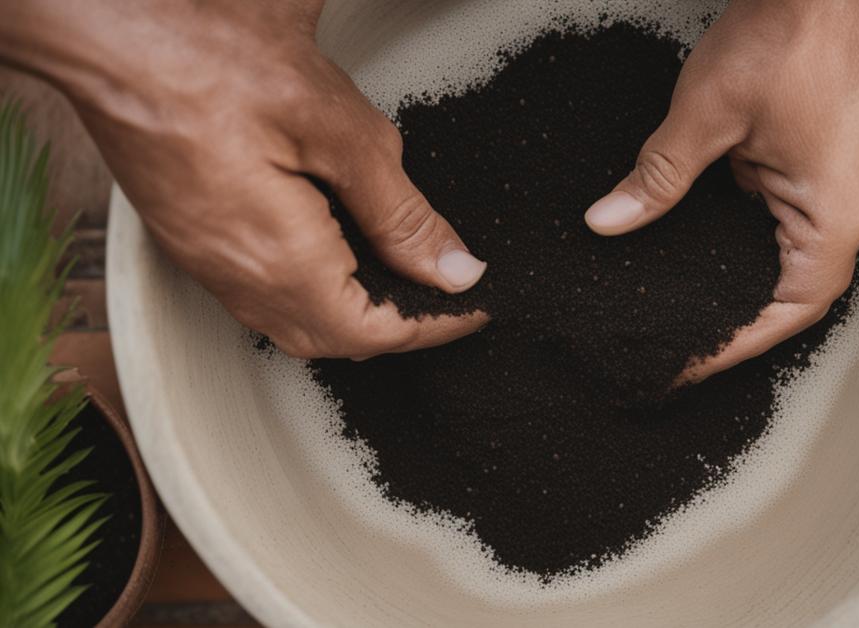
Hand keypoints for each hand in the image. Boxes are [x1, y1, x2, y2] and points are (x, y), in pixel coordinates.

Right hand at [3, 0, 486, 358]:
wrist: (114, 36)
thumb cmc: (212, 62)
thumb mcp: (339, 132)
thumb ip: (401, 212)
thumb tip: (451, 268)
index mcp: (281, 262)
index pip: (375, 332)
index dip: (433, 326)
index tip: (473, 307)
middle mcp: (238, 279)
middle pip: (335, 341)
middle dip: (396, 328)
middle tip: (444, 299)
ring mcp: (207, 263)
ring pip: (295, 323)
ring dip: (354, 315)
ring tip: (401, 279)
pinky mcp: (191, 238)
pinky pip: (262, 294)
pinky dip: (313, 292)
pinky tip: (335, 256)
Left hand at [584, 0, 858, 383]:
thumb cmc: (792, 34)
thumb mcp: (707, 116)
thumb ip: (658, 177)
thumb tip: (610, 222)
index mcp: (835, 218)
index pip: (788, 311)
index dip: (735, 344)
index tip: (688, 363)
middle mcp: (846, 211)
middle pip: (790, 294)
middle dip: (733, 321)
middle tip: (677, 344)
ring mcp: (837, 186)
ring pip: (785, 258)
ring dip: (738, 282)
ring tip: (681, 306)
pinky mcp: (821, 162)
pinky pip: (783, 220)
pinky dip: (742, 239)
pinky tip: (698, 242)